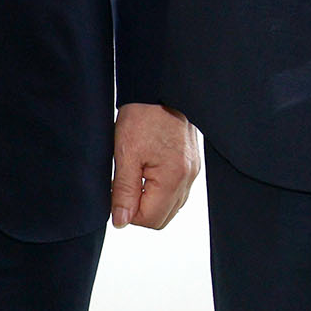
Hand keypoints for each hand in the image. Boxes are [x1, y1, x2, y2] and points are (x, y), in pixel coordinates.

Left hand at [110, 102, 199, 228]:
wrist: (159, 89)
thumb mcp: (125, 154)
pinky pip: (177, 190)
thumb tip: (121, 221)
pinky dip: (161, 190)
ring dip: (151, 200)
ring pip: (171, 206)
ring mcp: (193, 171)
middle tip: (125, 186)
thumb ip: (124, 192)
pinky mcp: (191, 164)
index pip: (151, 220)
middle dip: (141, 209)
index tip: (118, 193)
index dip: (129, 213)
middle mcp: (188, 177)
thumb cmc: (143, 115)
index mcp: (174, 177)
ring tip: (136, 175)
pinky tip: (148, 172)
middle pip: (163, 218)